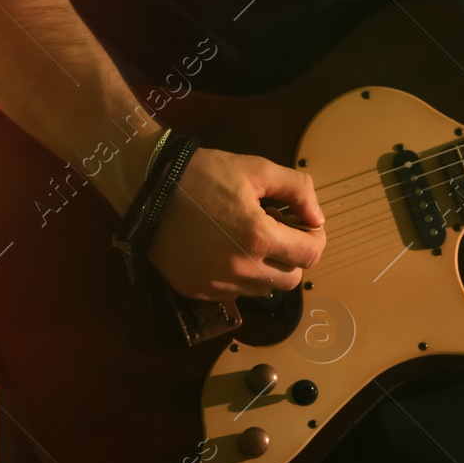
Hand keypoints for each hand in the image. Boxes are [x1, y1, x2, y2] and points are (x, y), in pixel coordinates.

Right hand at [147, 148, 326, 300]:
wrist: (147, 187)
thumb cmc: (204, 174)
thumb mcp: (257, 169)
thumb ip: (297, 190)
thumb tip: (317, 218)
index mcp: (259, 238)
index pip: (310, 254)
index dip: (314, 238)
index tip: (303, 224)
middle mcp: (241, 270)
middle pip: (292, 279)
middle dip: (293, 256)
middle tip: (278, 230)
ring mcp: (217, 285)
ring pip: (264, 290)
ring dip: (267, 268)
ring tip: (249, 239)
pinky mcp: (197, 290)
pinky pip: (234, 293)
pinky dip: (240, 277)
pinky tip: (226, 250)